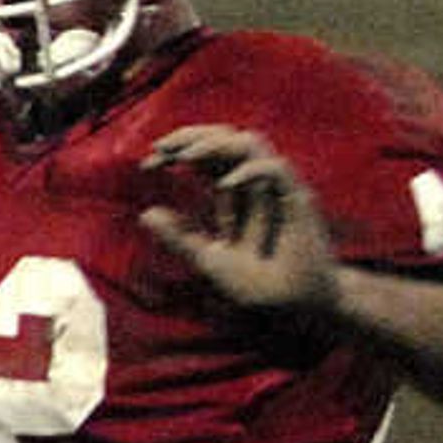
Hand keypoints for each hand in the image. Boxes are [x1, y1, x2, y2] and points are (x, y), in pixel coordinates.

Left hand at [138, 124, 336, 318]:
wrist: (292, 306)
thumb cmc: (257, 282)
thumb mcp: (208, 259)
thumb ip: (180, 237)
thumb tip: (145, 213)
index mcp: (234, 192)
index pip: (206, 155)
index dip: (178, 150)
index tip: (148, 163)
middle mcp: (255, 184)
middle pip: (226, 139)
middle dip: (192, 136)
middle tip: (160, 148)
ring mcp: (277, 188)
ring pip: (251, 143)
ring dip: (216, 144)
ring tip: (184, 158)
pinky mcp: (297, 200)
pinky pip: (276, 170)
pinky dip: (249, 171)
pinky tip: (223, 184)